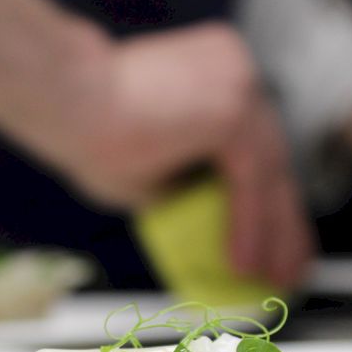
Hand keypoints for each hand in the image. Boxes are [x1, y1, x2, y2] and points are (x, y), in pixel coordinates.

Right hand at [50, 25, 313, 287]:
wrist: (63, 100)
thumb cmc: (83, 129)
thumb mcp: (145, 172)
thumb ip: (180, 188)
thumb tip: (200, 224)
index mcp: (217, 74)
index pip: (258, 146)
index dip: (269, 199)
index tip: (276, 238)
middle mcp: (236, 71)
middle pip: (274, 159)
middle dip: (284, 221)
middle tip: (288, 268)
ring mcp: (240, 83)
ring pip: (270, 173)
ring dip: (274, 234)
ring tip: (270, 280)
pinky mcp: (233, 107)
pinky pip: (252, 180)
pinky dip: (249, 226)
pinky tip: (242, 264)